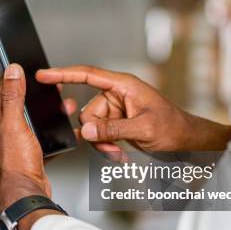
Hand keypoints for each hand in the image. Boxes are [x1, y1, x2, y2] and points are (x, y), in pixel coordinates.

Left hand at [0, 64, 76, 211]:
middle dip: (34, 94)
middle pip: (18, 105)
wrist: (27, 194)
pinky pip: (41, 138)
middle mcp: (2, 132)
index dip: (12, 77)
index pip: (1, 91)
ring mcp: (15, 144)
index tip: (22, 65)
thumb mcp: (14, 124)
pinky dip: (52, 132)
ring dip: (46, 113)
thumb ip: (13, 97)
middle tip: (48, 85)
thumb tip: (12, 71)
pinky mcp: (28, 155)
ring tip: (62, 105)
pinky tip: (62, 130)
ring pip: (32, 122)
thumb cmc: (16, 164)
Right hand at [36, 65, 230, 152]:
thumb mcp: (144, 128)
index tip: (43, 75)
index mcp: (123, 85)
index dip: (63, 74)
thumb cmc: (173, 126)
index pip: (87, 75)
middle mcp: (116, 95)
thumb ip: (113, 129)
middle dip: (96, 133)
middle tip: (112, 148)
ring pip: (91, 128)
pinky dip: (106, 147)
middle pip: (87, 112)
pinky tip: (120, 155)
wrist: (186, 140)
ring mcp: (115, 111)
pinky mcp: (116, 124)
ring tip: (119, 153)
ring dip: (102, 144)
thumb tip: (87, 131)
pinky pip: (99, 135)